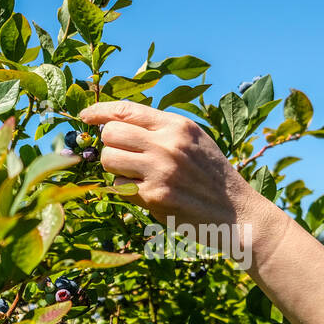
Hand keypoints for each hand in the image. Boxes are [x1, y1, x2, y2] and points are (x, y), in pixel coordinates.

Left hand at [77, 100, 263, 233]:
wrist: (237, 213)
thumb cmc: (213, 177)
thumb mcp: (195, 141)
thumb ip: (162, 130)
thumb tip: (116, 123)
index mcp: (177, 125)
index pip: (127, 110)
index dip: (100, 111)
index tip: (86, 117)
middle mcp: (168, 144)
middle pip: (110, 134)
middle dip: (110, 146)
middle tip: (124, 158)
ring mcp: (160, 170)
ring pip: (108, 160)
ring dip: (115, 170)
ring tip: (136, 177)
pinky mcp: (155, 196)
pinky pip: (119, 188)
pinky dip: (127, 192)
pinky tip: (147, 194)